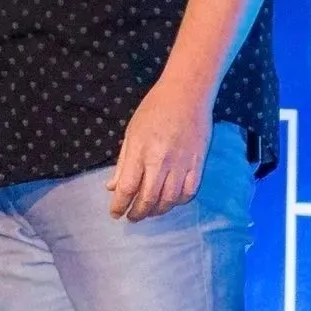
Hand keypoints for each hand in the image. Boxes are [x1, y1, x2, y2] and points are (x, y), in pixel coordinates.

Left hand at [109, 76, 213, 221]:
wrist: (187, 94)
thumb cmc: (155, 109)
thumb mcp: (132, 133)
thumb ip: (123, 162)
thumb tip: (111, 187)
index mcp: (140, 152)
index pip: (126, 188)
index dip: (119, 205)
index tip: (115, 213)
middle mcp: (160, 161)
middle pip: (148, 199)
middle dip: (137, 213)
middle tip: (132, 216)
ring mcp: (182, 164)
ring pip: (169, 200)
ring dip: (157, 210)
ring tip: (150, 211)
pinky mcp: (198, 163)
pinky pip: (189, 192)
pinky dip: (179, 202)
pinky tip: (171, 200)